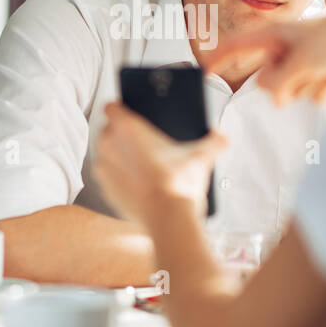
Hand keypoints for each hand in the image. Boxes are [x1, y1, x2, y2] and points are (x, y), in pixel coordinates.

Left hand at [92, 103, 228, 227]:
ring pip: (107, 153)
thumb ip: (215, 141)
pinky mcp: (105, 189)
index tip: (131, 114)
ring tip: (142, 162)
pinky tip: (138, 182)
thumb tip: (221, 137)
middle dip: (122, 134)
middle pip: (109, 130)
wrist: (169, 220)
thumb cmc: (180, 182)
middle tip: (143, 141)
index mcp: (127, 127)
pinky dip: (119, 177)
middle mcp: (109, 144)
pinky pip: (110, 177)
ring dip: (119, 155)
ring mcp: (104, 169)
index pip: (112, 106)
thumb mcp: (202, 156)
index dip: (121, 108)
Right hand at [202, 8, 325, 105]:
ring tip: (325, 73)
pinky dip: (323, 90)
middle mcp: (287, 46)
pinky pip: (311, 93)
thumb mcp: (301, 62)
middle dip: (280, 85)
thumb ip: (279, 83)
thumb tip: (272, 98)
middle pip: (266, 75)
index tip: (205, 71)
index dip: (219, 58)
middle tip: (299, 77)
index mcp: (275, 33)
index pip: (237, 45)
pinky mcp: (322, 72)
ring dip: (305, 87)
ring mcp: (304, 60)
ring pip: (290, 89)